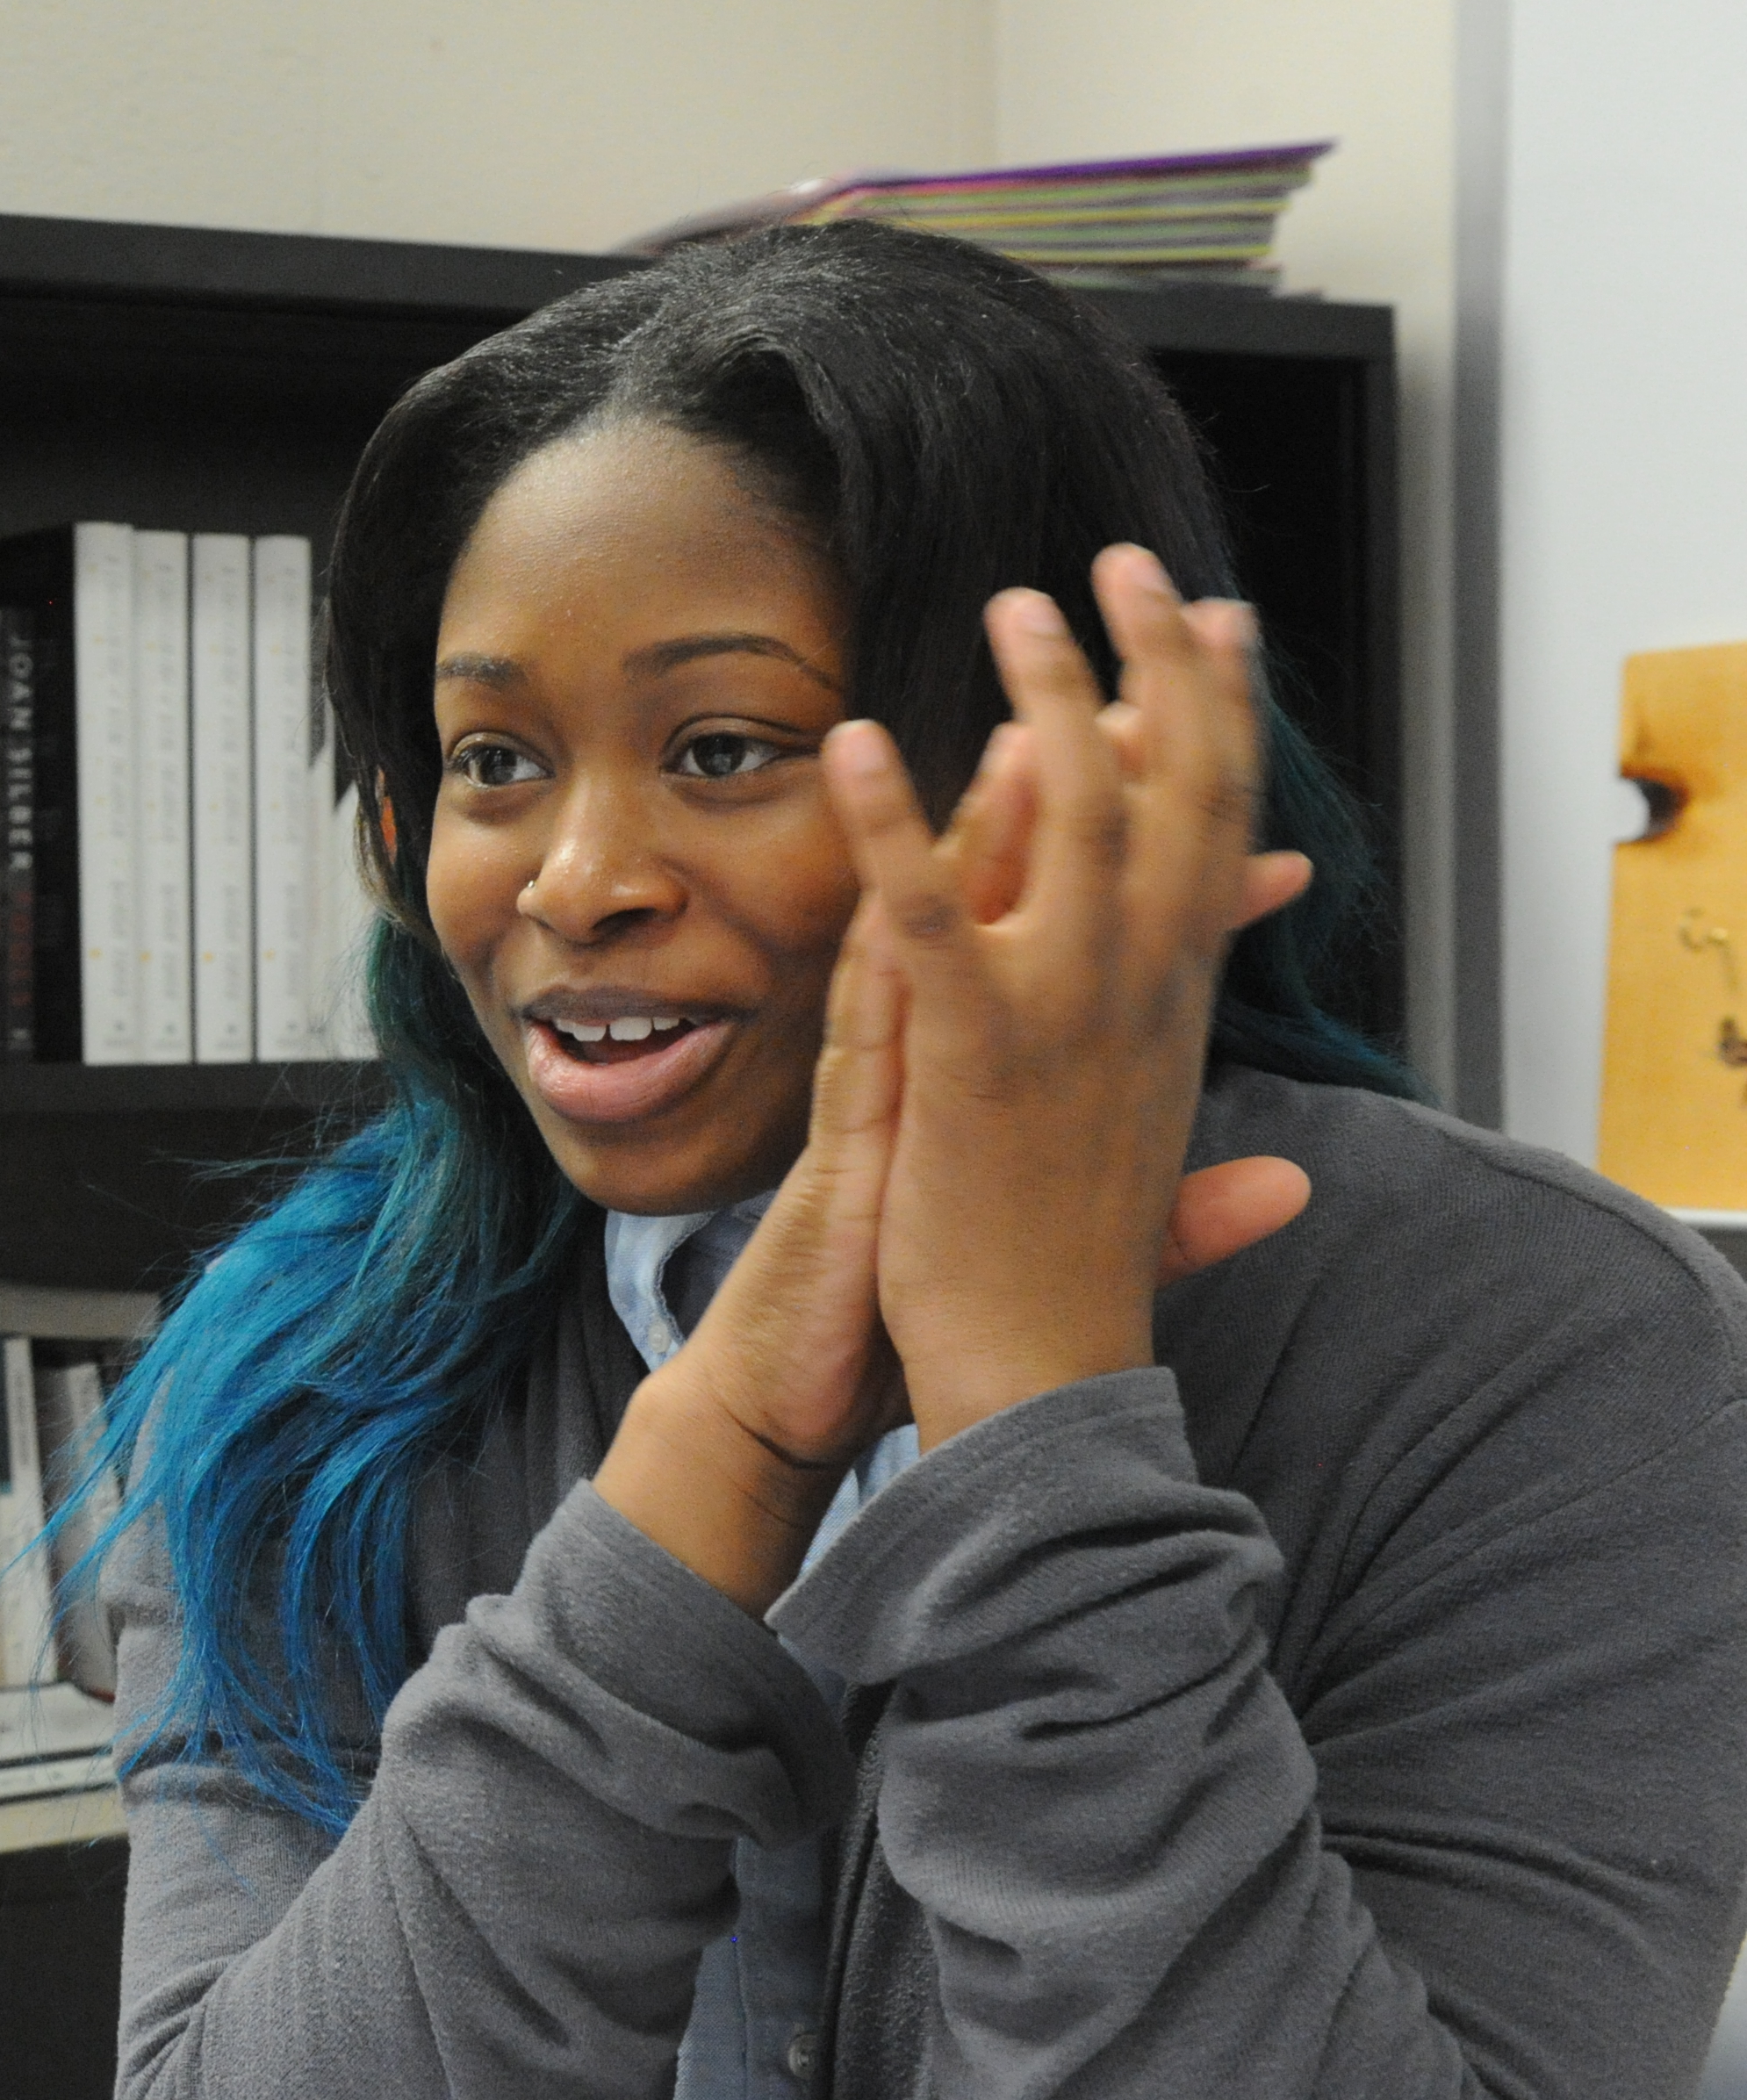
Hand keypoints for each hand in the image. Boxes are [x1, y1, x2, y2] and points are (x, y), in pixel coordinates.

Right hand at [596, 564, 1313, 1611]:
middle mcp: (961, 1047)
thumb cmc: (929, 1309)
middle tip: (1164, 715)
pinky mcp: (852, 1099)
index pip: (1118, 961)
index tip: (1290, 856)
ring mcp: (900, 1063)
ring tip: (1040, 720)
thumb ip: (1184, 1212)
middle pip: (1042, 901)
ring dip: (989, 805)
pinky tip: (884, 809)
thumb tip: (1285, 1182)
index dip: (1204, 902)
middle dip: (1109, 805)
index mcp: (1022, 1076)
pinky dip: (875, 886)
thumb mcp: (1075, 1251)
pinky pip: (868, 975)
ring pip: (948, 912)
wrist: (809, 1384)